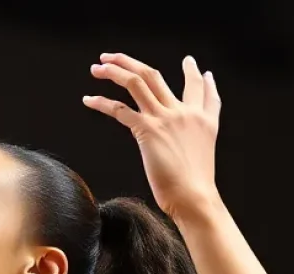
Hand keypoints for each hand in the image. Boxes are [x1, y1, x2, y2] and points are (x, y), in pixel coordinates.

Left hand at [84, 53, 220, 219]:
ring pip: (138, 83)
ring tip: (98, 67)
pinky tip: (88, 99)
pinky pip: (120, 110)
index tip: (191, 63)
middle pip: (155, 76)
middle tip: (112, 57)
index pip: (199, 89)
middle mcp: (184, 112)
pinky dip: (102, 102)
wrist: (195, 196)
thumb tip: (190, 148)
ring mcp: (165, 118)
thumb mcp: (205, 157)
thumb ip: (198, 142)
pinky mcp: (148, 130)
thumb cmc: (196, 186)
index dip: (194, 75)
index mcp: (202, 118)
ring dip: (116, 71)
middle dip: (130, 62)